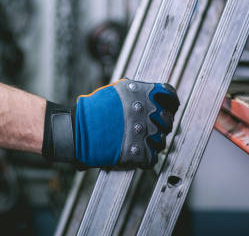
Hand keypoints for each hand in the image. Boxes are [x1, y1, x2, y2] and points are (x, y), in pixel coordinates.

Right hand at [42, 79, 178, 168]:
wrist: (78, 131)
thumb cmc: (91, 111)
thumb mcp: (115, 91)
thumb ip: (135, 92)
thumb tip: (149, 94)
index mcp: (141, 94)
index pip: (169, 95)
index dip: (170, 101)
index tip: (169, 106)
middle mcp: (146, 112)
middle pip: (167, 120)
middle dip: (161, 124)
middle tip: (148, 127)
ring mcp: (145, 133)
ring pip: (161, 141)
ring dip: (153, 141)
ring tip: (139, 140)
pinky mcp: (140, 152)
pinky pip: (153, 157)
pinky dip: (146, 156)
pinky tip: (136, 151)